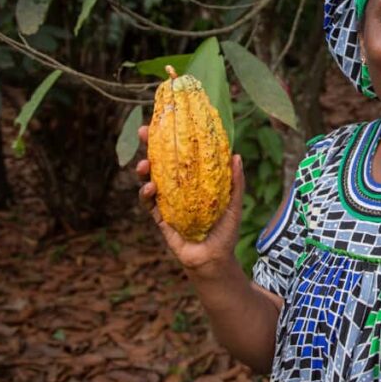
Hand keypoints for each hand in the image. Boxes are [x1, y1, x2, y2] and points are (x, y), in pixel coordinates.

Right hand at [135, 125, 246, 280]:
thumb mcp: (234, 203)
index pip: (181, 155)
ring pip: (150, 180)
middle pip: (161, 162)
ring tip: (144, 164)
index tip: (166, 121)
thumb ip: (236, 181)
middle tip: (144, 133)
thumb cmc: (226, 231)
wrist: (215, 260)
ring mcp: (167, 203)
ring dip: (144, 170)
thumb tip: (236, 155)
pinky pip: (149, 204)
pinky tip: (150, 187)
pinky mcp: (160, 219)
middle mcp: (179, 189)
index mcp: (194, 181)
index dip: (173, 139)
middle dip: (150, 147)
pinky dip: (146, 194)